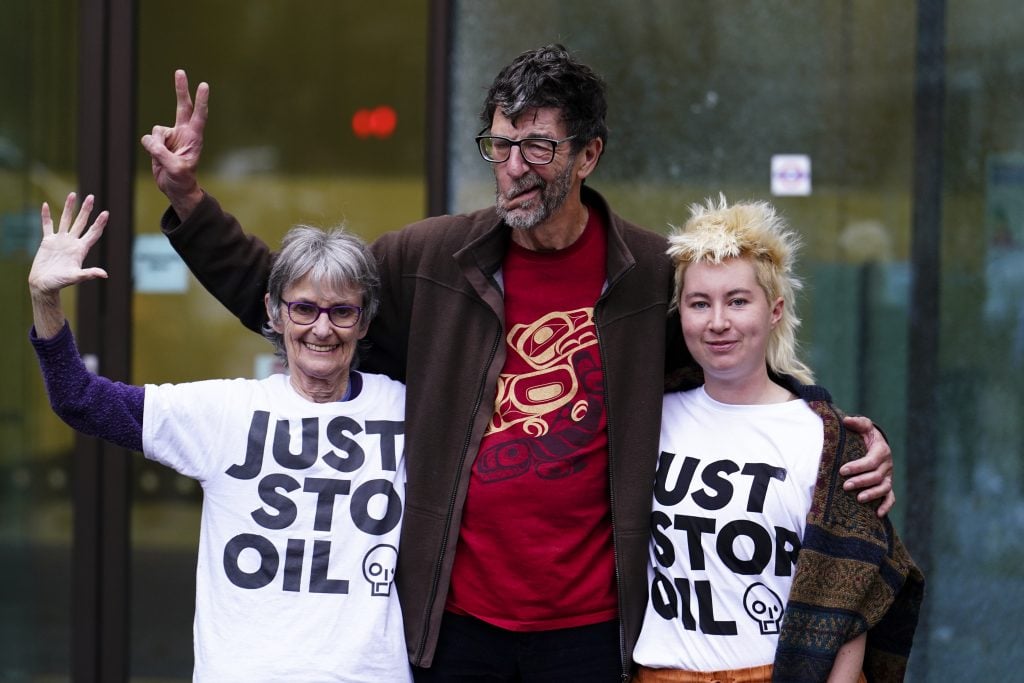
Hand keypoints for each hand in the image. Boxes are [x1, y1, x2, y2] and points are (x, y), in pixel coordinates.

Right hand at [29, 193, 108, 297]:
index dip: (99, 223)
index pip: (93, 233)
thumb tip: (105, 274)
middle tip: (91, 196)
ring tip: (72, 194)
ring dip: (68, 208)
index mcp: (81, 249)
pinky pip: (47, 226)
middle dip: (86, 210)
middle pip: (81, 222)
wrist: (44, 285)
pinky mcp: (47, 241)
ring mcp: (60, 240)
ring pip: (65, 220)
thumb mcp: (76, 277)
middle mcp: (72, 242)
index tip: (106, 213)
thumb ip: (89, 274)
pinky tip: (45, 205)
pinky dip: (46, 216)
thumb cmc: (60, 283)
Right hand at [140, 69, 208, 219]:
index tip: (204, 85)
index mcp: (194, 138)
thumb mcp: (176, 169)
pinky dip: (150, 147)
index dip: (201, 101)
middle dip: (181, 89)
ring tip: (164, 158)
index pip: (199, 115)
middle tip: (180, 71)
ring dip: (156, 144)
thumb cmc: (182, 180)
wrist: (175, 187)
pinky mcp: (159, 141)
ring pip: (157, 130)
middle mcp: (183, 133)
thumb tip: (150, 140)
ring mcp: (171, 136)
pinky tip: (157, 157)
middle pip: (182, 106)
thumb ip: (163, 154)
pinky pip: (149, 139)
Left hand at [840, 415, 894, 515]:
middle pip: (876, 476)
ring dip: (872, 494)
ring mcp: (888, 477)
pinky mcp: (887, 486)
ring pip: (884, 488)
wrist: (875, 444)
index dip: (858, 467)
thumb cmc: (866, 435)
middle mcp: (887, 465)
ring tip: (858, 499)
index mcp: (882, 451)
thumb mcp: (864, 427)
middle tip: (845, 486)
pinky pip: (891, 498)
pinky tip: (877, 514)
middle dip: (861, 481)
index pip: (871, 461)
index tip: (842, 470)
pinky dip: (886, 506)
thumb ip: (858, 423)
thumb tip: (846, 420)